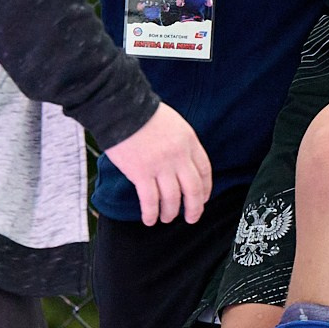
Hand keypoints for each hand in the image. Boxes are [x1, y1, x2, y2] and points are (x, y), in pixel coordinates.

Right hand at [103, 103, 211, 224]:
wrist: (122, 109)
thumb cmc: (144, 113)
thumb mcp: (174, 124)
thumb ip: (181, 144)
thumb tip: (181, 164)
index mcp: (189, 142)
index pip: (204, 170)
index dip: (206, 189)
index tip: (203, 198)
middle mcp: (178, 156)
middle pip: (193, 189)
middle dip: (194, 208)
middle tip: (191, 217)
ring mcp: (160, 166)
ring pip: (172, 198)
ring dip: (170, 213)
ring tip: (166, 218)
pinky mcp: (141, 173)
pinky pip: (150, 200)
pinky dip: (151, 213)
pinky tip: (149, 219)